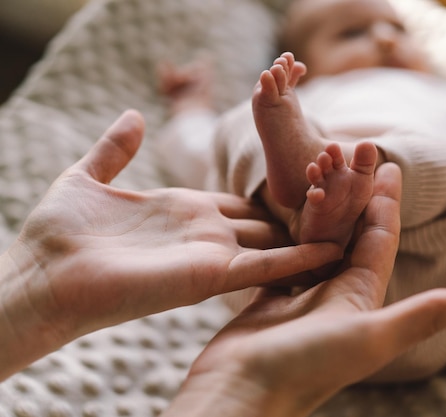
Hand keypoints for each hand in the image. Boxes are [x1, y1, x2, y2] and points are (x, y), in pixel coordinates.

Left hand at [0, 110, 340, 379]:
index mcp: (184, 211)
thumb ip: (116, 147)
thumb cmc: (59, 231)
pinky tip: (334, 251)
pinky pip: (265, 268)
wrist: (43, 273)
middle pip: (266, 223)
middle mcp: (205, 235)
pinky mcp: (210, 275)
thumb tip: (135, 115)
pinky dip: (300, 261)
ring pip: (275, 245)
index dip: (269, 197)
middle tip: (343, 204)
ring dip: (310, 234)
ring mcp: (211, 255)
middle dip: (298, 217)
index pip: (240, 204)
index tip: (301, 191)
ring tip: (354, 222)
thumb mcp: (90, 176)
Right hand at [164, 163, 445, 416]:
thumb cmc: (306, 366)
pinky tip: (285, 207)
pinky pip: (285, 252)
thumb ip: (426, 315)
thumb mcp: (373, 337)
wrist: (244, 391)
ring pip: (317, 238)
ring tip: (320, 168)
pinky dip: (288, 228)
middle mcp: (336, 292)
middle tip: (355, 152)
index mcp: (363, 296)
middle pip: (350, 231)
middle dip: (356, 193)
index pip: (380, 236)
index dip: (387, 201)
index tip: (391, 165)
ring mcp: (302, 293)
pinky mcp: (271, 294)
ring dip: (322, 205)